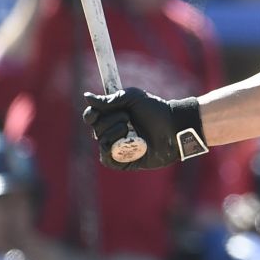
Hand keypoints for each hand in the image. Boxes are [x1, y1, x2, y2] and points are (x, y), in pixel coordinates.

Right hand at [82, 88, 206, 168]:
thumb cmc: (156, 110)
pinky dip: (112, 151)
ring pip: (101, 141)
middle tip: (128, 118)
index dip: (91, 114)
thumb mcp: (132, 98)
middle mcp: (113, 131)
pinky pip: (107, 159)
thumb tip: (86, 97)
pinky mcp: (124, 162)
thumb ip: (109, 99)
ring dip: (115, 133)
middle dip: (110, 120)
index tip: (96, 112)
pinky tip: (125, 142)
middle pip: (96, 128)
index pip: (92, 116)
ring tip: (132, 130)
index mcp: (113, 115)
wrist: (173, 126)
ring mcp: (118, 147)